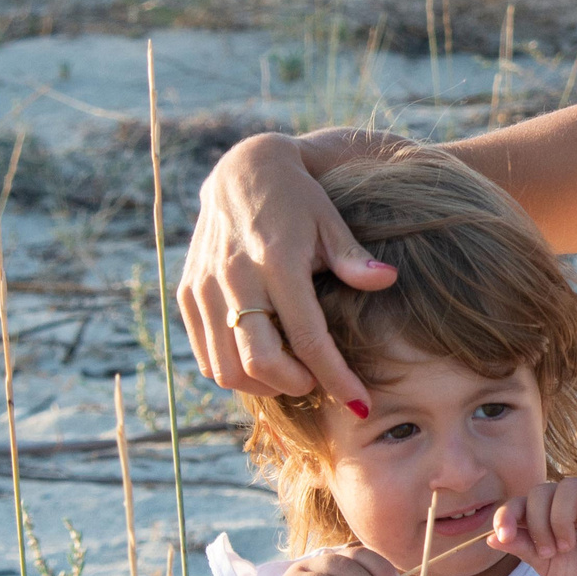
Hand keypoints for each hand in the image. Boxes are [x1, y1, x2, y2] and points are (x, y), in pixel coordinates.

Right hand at [178, 132, 396, 406]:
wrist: (241, 172)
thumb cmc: (299, 201)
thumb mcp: (330, 222)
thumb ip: (353, 258)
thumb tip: (388, 279)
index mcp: (276, 261)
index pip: (307, 338)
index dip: (336, 377)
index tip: (361, 402)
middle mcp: (235, 277)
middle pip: (260, 362)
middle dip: (296, 385)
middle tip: (319, 382)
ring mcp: (205, 288)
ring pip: (226, 368)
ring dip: (263, 385)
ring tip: (292, 374)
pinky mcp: (188, 294)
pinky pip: (206, 355)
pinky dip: (235, 371)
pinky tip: (263, 361)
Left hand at [489, 472, 576, 575]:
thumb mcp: (545, 565)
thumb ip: (522, 548)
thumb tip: (490, 539)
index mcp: (545, 514)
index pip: (520, 502)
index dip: (507, 514)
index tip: (504, 536)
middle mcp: (568, 502)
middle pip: (541, 491)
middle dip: (538, 522)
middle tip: (549, 551)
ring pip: (569, 486)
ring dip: (561, 517)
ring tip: (567, 545)